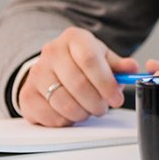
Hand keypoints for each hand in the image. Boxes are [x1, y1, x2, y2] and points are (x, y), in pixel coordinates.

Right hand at [19, 27, 135, 126]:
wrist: (52, 66)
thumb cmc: (82, 62)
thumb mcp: (103, 57)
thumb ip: (119, 65)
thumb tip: (132, 69)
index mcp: (74, 38)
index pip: (90, 60)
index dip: (106, 83)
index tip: (116, 98)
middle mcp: (51, 52)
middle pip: (78, 84)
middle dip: (96, 102)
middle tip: (104, 108)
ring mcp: (35, 74)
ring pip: (63, 103)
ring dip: (82, 113)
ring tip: (89, 110)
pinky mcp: (26, 95)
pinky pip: (50, 116)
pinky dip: (66, 121)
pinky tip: (72, 113)